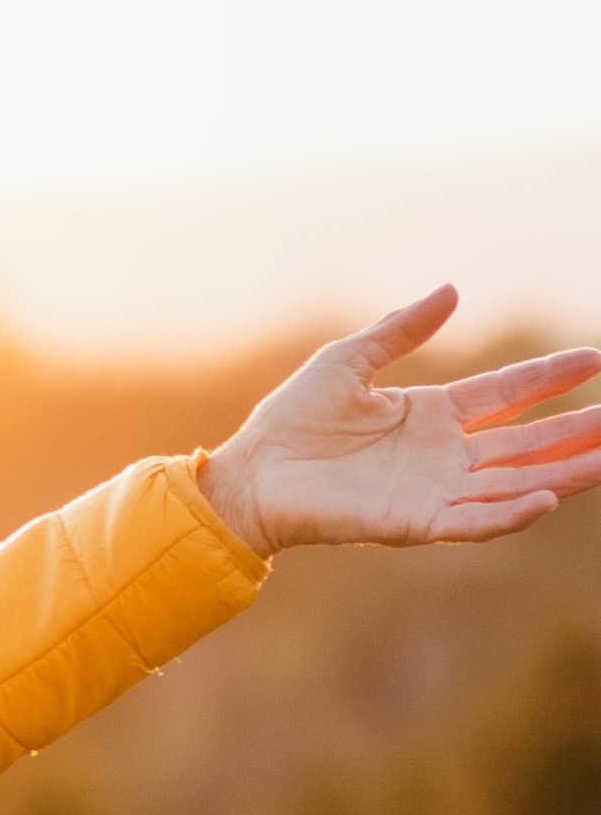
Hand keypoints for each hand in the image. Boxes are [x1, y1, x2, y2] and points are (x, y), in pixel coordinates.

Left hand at [200, 288, 600, 557]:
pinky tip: (547, 497)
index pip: (506, 395)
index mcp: (430, 416)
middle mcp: (440, 456)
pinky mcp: (411, 524)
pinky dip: (509, 513)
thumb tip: (453, 290)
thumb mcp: (348, 361)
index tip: (594, 359)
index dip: (549, 377)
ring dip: (564, 473)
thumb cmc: (289, 422)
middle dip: (577, 431)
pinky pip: (471, 521)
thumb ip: (400, 329)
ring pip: (514, 483)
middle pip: (526, 444)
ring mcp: (430, 491)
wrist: (249, 476)